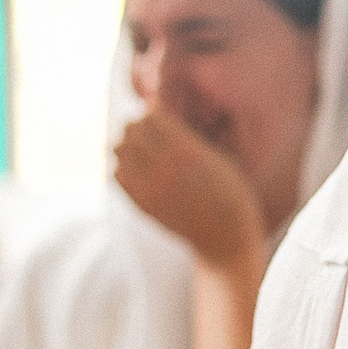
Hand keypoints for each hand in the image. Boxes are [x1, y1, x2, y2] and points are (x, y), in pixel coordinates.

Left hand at [116, 108, 265, 269]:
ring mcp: (149, 187)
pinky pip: (116, 173)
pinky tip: (139, 169)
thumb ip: (189, 139)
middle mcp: (164, 167)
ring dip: (129, 145)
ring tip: (144, 150)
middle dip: (139, 126)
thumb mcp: (219, 160)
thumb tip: (163, 116)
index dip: (154, 111)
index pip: (151, 116)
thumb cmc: (230, 194)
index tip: (161, 115)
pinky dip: (124, 166)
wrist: (224, 237)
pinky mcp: (141, 203)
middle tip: (151, 132)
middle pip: (130, 129)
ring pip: (118, 149)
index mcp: (187, 153)